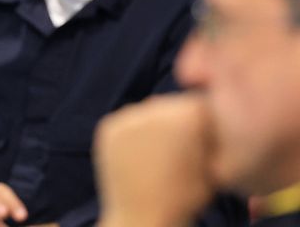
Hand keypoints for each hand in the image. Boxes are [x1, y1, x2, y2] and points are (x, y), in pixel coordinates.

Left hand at [95, 94, 214, 226]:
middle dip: (178, 122)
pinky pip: (127, 121)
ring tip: (158, 155)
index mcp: (188, 114)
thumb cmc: (186, 196)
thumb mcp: (213, 164)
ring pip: (149, 111)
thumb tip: (206, 111)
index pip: (201, 105)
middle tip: (179, 150)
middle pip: (173, 105)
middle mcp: (156, 107)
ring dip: (155, 125)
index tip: (204, 145)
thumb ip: (210, 134)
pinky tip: (139, 155)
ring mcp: (128, 115)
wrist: (141, 219)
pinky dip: (134, 133)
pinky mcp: (108, 126)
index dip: (205, 125)